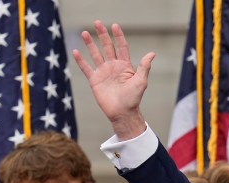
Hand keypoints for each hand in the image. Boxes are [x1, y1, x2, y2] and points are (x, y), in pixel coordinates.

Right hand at [72, 21, 153, 139]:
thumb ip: (144, 67)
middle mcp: (113, 67)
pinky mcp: (95, 80)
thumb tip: (152, 53)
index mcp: (125, 66)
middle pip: (107, 47)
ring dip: (90, 44)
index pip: (121, 47)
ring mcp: (103, 72)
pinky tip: (76, 51)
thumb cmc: (133, 98)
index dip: (119, 37)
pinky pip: (86, 68)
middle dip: (103, 35)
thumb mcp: (141, 81)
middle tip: (97, 23)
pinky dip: (81, 60)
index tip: (115, 26)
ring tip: (85, 32)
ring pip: (95, 54)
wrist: (122, 112)